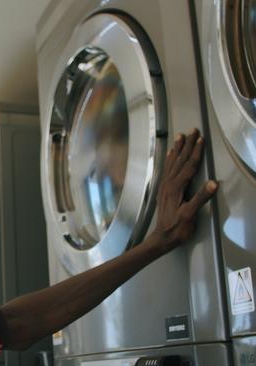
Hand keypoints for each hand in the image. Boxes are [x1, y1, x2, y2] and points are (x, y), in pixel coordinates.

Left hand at [151, 129, 217, 250]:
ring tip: (180, 136)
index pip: (189, 166)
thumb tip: (213, 183)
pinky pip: (167, 169)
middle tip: (192, 130)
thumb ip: (201, 198)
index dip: (196, 152)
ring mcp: (165, 186)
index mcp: (177, 188)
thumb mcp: (191, 214)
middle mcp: (169, 183)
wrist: (162, 237)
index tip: (201, 139)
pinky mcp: (163, 189)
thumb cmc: (178, 228)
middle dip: (187, 145)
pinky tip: (171, 154)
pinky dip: (170, 159)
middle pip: (180, 160)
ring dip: (178, 149)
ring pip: (172, 163)